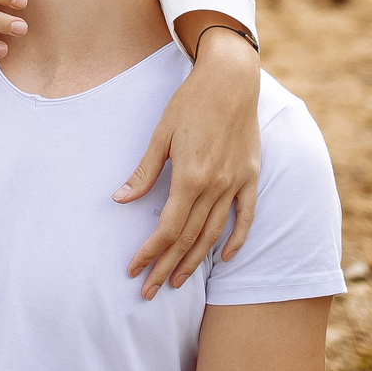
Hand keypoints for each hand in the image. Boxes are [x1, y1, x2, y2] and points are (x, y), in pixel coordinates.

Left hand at [118, 27, 260, 296]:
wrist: (231, 79)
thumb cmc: (190, 102)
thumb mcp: (161, 134)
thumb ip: (143, 171)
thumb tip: (120, 200)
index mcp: (190, 177)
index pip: (168, 229)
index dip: (150, 253)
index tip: (133, 269)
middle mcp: (215, 186)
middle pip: (189, 239)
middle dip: (166, 267)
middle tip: (149, 291)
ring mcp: (236, 183)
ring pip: (215, 234)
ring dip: (196, 261)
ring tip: (178, 281)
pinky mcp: (251, 176)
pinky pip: (246, 215)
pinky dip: (238, 239)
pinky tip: (228, 258)